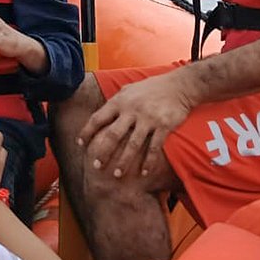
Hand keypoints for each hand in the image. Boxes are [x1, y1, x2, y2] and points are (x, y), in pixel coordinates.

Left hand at [77, 70, 195, 178]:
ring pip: (133, 144)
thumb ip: (115, 102)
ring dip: (124, 161)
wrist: (179, 85)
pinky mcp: (163, 126)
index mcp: (120, 101)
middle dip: (103, 152)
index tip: (79, 144)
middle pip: (113, 135)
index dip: (87, 131)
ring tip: (117, 174)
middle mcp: (132, 110)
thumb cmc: (151, 88)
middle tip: (96, 166)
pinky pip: (154, 147)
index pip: (98, 118)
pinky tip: (143, 172)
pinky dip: (149, 162)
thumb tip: (100, 115)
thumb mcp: (129, 90)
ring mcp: (148, 118)